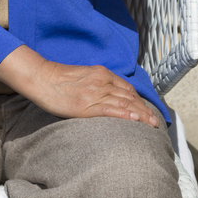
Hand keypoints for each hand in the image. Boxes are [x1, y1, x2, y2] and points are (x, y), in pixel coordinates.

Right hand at [0, 46, 158, 126]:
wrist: (42, 78)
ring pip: (125, 104)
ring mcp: (96, 92)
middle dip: (145, 109)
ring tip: (152, 125)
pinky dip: (127, 116)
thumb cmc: (58, 80)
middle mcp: (103, 81)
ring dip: (142, 115)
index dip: (140, 100)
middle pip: (130, 96)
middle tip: (155, 121)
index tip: (147, 110)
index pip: (127, 88)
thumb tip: (106, 97)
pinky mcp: (88, 104)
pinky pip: (112, 110)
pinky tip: (137, 121)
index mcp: (102, 73)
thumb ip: (96, 84)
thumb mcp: (83, 77)